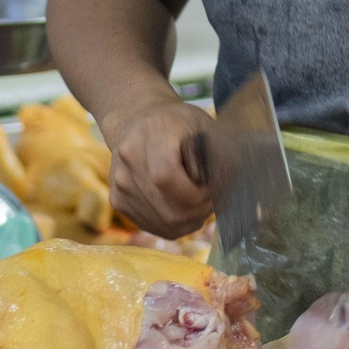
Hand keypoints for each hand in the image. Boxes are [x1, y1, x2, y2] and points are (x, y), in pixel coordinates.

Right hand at [103, 98, 214, 238]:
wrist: (138, 120)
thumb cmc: (179, 123)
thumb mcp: (205, 126)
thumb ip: (222, 154)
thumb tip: (231, 186)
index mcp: (150, 134)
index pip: (166, 178)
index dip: (196, 193)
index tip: (213, 188)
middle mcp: (128, 160)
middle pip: (170, 211)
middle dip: (199, 211)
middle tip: (212, 198)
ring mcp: (119, 184)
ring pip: (165, 224)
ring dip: (191, 219)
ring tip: (199, 200)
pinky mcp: (118, 201)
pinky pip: (155, 227)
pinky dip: (176, 223)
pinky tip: (183, 204)